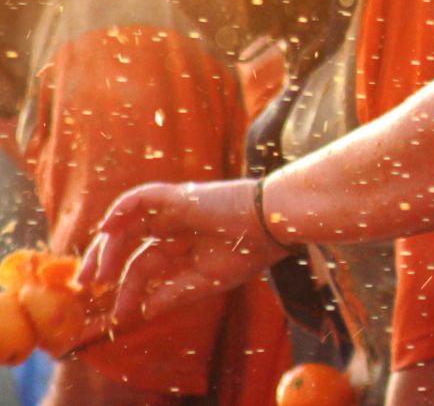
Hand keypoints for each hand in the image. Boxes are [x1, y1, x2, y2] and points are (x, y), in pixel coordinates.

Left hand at [76, 179, 285, 328]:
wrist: (271, 226)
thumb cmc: (249, 252)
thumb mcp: (207, 280)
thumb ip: (175, 292)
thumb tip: (145, 311)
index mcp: (182, 245)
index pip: (144, 266)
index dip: (129, 290)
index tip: (120, 314)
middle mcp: (172, 226)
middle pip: (127, 242)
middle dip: (104, 263)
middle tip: (85, 285)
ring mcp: (173, 209)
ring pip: (128, 223)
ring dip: (107, 245)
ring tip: (95, 271)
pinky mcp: (176, 196)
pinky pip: (139, 198)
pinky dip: (120, 209)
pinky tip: (107, 228)